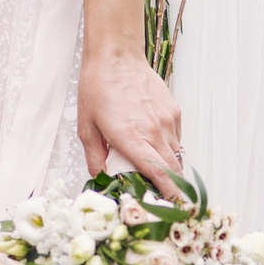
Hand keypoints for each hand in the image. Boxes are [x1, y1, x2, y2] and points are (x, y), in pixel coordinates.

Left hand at [77, 49, 184, 200]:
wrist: (116, 56)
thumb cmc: (98, 88)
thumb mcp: (87, 127)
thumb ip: (95, 158)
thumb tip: (101, 178)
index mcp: (132, 138)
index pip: (159, 175)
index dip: (170, 195)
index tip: (175, 209)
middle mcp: (155, 131)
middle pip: (173, 170)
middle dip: (172, 188)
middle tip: (164, 198)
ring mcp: (168, 121)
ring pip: (176, 155)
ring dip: (169, 167)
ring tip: (155, 169)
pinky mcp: (174, 111)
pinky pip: (177, 138)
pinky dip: (169, 146)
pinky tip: (153, 142)